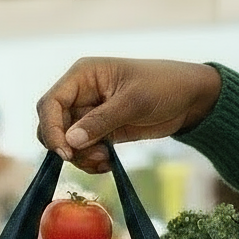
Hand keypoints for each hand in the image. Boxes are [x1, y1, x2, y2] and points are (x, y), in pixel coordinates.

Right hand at [36, 57, 221, 172]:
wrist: (188, 98)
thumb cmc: (164, 86)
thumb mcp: (133, 102)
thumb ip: (101, 121)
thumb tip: (70, 142)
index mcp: (82, 76)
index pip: (50, 104)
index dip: (52, 130)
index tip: (66, 153)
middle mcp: (80, 94)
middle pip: (53, 126)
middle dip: (67, 147)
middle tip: (95, 156)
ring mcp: (89, 114)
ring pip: (67, 143)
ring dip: (82, 157)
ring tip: (106, 158)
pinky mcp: (100, 131)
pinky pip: (83, 152)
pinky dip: (91, 162)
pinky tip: (108, 162)